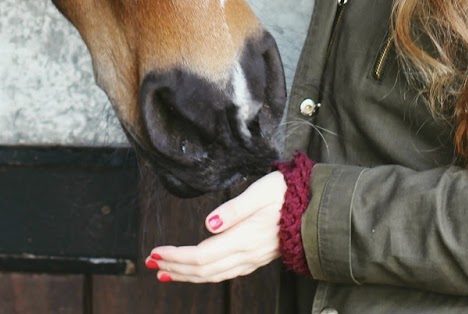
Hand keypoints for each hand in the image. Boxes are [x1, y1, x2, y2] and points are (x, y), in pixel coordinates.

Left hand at [146, 170, 286, 282]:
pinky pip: (224, 273)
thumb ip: (234, 209)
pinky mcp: (255, 258)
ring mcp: (251, 259)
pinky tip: (195, 271)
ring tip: (165, 271)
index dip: (176, 256)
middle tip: (151, 262)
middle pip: (203, 270)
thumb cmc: (288, 194)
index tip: (155, 251)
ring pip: (212, 275)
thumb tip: (209, 224)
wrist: (317, 208)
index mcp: (244, 239)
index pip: (201, 255)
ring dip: (186, 274)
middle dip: (175, 267)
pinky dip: (203, 274)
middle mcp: (246, 255)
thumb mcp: (261, 191)